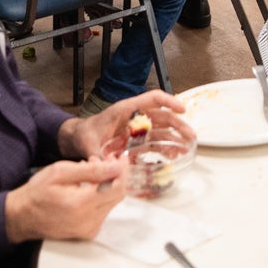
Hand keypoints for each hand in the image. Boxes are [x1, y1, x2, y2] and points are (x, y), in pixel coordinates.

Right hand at [4, 157, 127, 242]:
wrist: (21, 217)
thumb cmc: (37, 192)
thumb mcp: (60, 172)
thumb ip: (91, 170)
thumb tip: (116, 167)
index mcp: (80, 204)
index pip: (117, 187)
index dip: (122, 170)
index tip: (120, 156)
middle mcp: (88, 221)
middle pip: (118, 195)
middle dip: (116, 175)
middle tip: (107, 160)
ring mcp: (88, 230)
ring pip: (112, 202)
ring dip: (109, 184)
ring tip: (93, 171)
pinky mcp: (87, 233)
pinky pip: (104, 211)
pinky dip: (102, 196)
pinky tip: (90, 186)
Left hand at [61, 90, 191, 159]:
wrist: (76, 139)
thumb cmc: (83, 134)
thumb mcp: (87, 143)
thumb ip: (95, 156)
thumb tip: (104, 168)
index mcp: (125, 110)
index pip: (152, 98)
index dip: (169, 102)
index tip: (183, 110)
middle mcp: (134, 117)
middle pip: (162, 116)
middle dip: (178, 125)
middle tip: (191, 136)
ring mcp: (136, 129)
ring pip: (160, 130)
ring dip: (174, 138)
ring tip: (185, 148)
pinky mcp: (135, 141)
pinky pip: (153, 142)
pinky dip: (163, 148)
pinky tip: (171, 155)